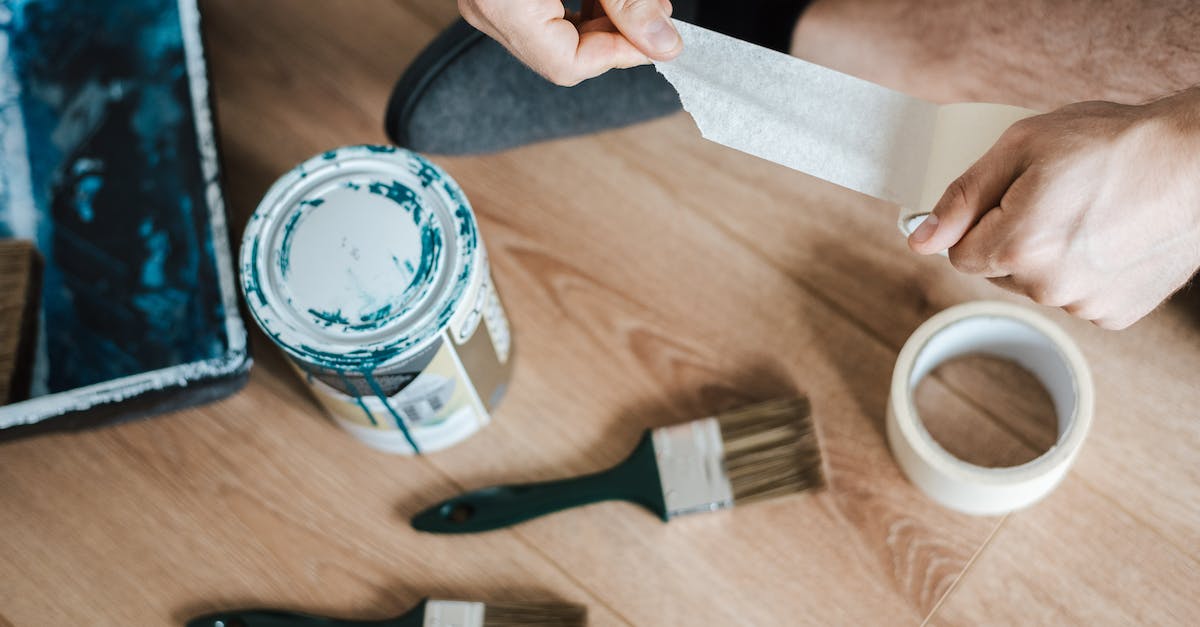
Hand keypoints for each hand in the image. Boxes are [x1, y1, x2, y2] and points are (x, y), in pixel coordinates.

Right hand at [458, 0, 682, 86]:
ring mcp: (484, 2)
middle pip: (561, 57)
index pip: (570, 64)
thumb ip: (627, 2)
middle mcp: (485, 9)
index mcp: (502, 4)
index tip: (662, 41)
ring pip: (550, 40)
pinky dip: (576, 12)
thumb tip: (663, 44)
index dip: (622, 56)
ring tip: (639, 5)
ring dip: (600, 27)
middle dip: (615, 43)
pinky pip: (537, 20)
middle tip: (657, 21)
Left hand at [908, 89, 1199, 328]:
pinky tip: (1110, 237)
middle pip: (998, 271)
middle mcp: (1049, 287)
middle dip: (1012, 238)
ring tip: (1090, 213)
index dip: (975, 223)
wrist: (1197, 161)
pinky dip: (1085, 270)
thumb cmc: (1113, 143)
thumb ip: (962, 197)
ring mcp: (1085, 305)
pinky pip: (1077, 295)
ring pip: (1038, 284)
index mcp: (1019, 247)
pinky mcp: (1116, 314)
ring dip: (1049, 256)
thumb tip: (919, 238)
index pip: (958, 254)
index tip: (1005, 199)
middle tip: (1055, 197)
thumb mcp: (1021, 147)